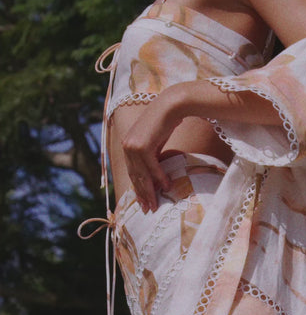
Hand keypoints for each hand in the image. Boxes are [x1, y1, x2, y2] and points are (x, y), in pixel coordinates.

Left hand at [122, 90, 182, 210]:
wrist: (170, 105)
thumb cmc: (166, 121)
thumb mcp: (155, 140)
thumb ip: (152, 155)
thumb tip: (156, 172)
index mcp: (128, 145)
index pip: (132, 172)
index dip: (138, 188)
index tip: (144, 201)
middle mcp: (127, 146)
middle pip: (135, 176)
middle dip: (143, 194)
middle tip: (149, 209)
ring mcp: (133, 146)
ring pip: (142, 175)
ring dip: (149, 191)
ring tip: (155, 204)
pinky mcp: (142, 146)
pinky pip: (152, 167)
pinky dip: (159, 178)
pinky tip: (166, 186)